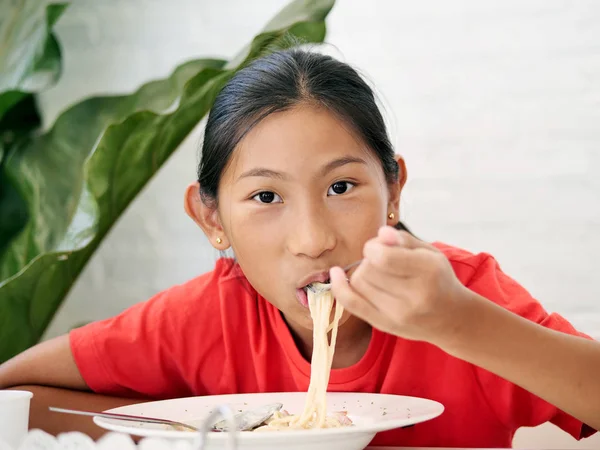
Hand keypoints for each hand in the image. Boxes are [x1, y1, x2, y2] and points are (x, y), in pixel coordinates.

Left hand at [329, 226, 471, 346]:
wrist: (451, 318)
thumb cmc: (437, 278)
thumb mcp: (429, 252)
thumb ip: (402, 240)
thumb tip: (380, 234)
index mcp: (428, 271)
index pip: (383, 257)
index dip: (373, 248)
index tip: (379, 247)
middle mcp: (414, 296)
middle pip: (367, 270)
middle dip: (368, 260)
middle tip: (381, 261)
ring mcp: (398, 314)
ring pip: (358, 284)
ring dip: (361, 273)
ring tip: (378, 274)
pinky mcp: (385, 325)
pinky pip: (351, 304)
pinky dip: (339, 288)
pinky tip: (336, 274)